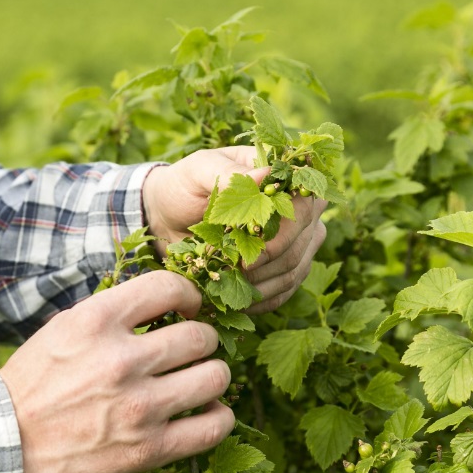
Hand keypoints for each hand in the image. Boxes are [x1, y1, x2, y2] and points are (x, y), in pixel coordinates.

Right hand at [0, 271, 234, 472]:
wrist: (5, 442)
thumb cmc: (35, 382)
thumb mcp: (64, 328)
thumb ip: (113, 313)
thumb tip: (165, 302)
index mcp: (98, 321)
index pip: (169, 287)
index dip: (190, 295)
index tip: (189, 309)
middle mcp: (122, 360)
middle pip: (201, 336)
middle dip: (204, 340)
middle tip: (195, 350)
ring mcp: (139, 407)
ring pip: (215, 377)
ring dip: (215, 375)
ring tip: (203, 380)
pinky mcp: (149, 449)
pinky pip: (214, 427)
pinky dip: (220, 416)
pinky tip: (210, 412)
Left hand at [142, 147, 327, 313]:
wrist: (169, 216)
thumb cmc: (186, 187)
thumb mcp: (199, 171)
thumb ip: (229, 172)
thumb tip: (265, 175)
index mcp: (284, 180)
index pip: (303, 206)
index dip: (280, 231)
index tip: (246, 245)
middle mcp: (299, 211)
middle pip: (300, 242)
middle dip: (265, 260)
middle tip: (230, 266)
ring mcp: (298, 242)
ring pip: (293, 270)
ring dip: (259, 282)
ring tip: (226, 281)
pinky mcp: (286, 270)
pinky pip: (284, 291)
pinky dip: (260, 300)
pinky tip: (236, 300)